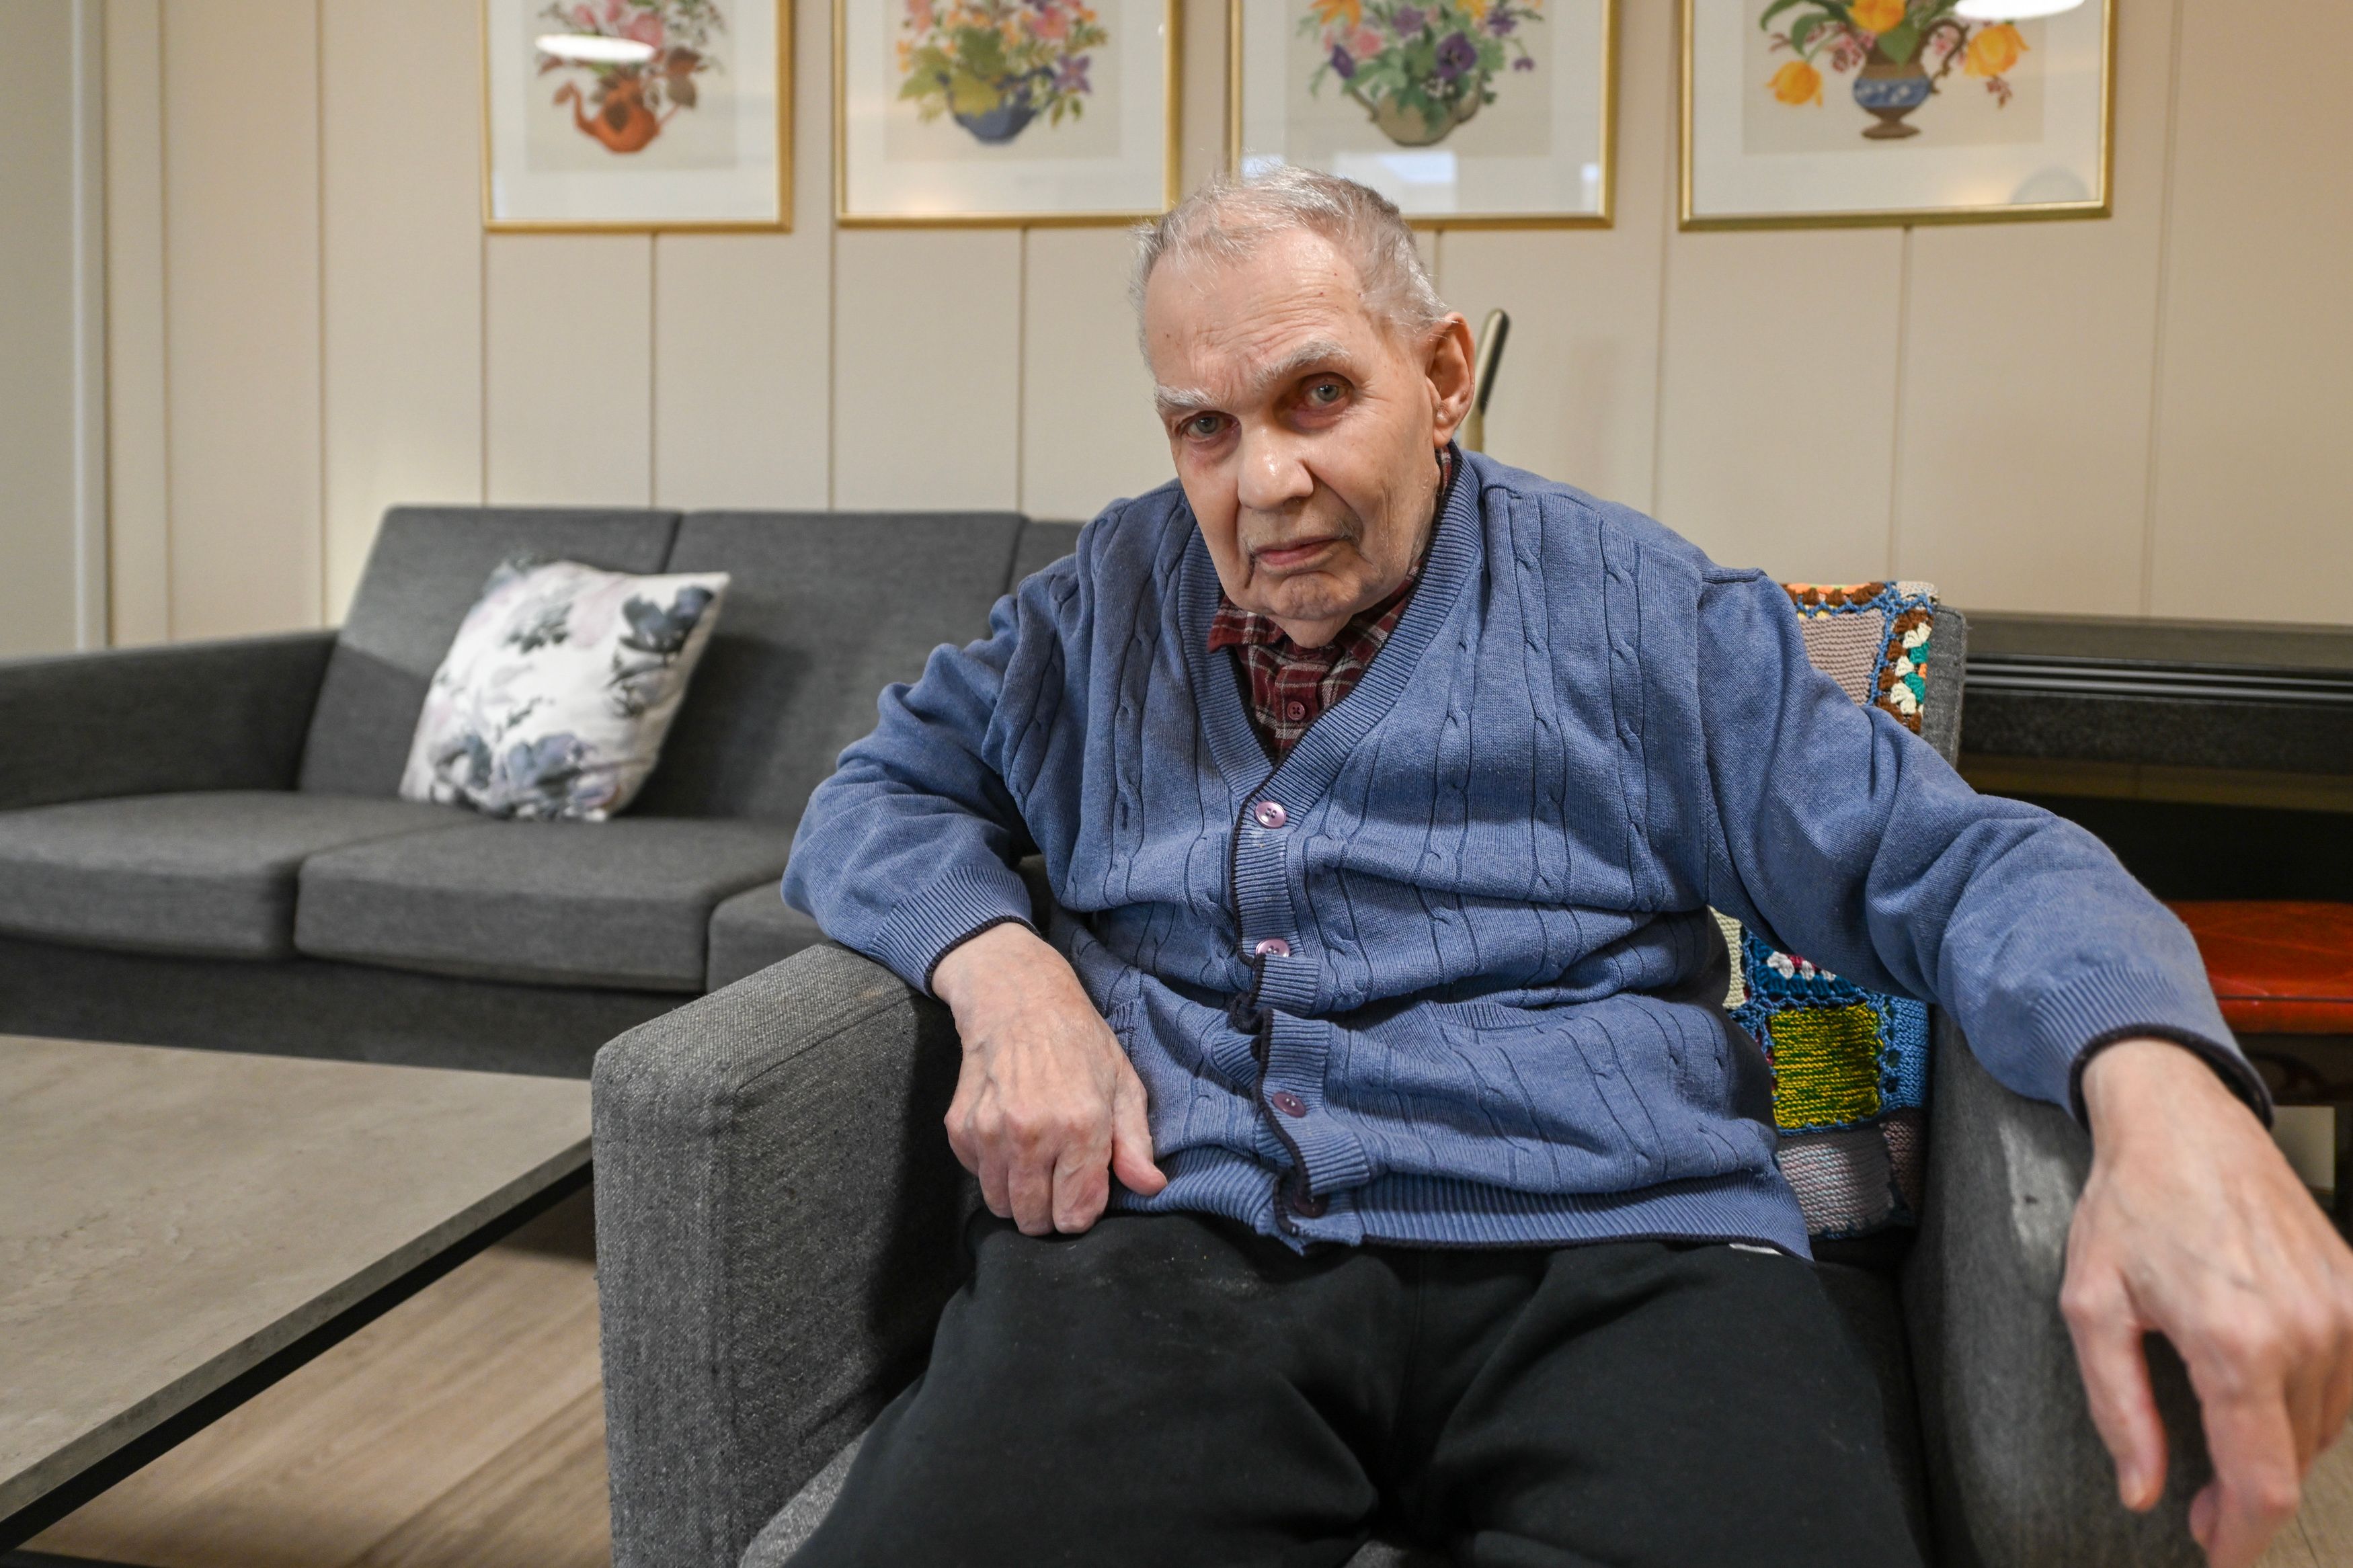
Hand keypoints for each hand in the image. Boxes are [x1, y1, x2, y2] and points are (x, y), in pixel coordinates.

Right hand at [932, 922, 1167, 1235]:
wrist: (1017, 998)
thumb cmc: (1078, 1041)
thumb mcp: (1123, 1083)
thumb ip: (1135, 1143)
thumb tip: (1150, 1187)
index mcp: (1080, 1125)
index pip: (1075, 1214)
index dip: (1082, 1213)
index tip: (1084, 1195)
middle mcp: (1032, 1134)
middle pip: (1034, 1220)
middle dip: (1049, 1212)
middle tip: (1058, 1182)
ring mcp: (990, 1132)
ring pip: (1001, 1205)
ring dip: (1018, 1195)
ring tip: (1034, 1163)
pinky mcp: (960, 1128)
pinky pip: (976, 1177)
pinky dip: (992, 1170)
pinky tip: (1009, 1139)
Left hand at [2064, 1038, 2352, 1566]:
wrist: (2183, 1124)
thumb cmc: (2129, 1207)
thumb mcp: (2091, 1308)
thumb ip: (2120, 1410)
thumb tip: (2143, 1492)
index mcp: (2236, 1343)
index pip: (2262, 1483)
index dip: (2242, 1541)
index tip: (2219, 1561)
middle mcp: (2307, 1332)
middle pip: (2292, 1462)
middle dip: (2245, 1499)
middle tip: (2197, 1506)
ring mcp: (2345, 1311)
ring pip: (2323, 1430)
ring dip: (2275, 1451)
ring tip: (2220, 1440)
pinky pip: (2347, 1384)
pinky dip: (2306, 1407)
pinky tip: (2261, 1392)